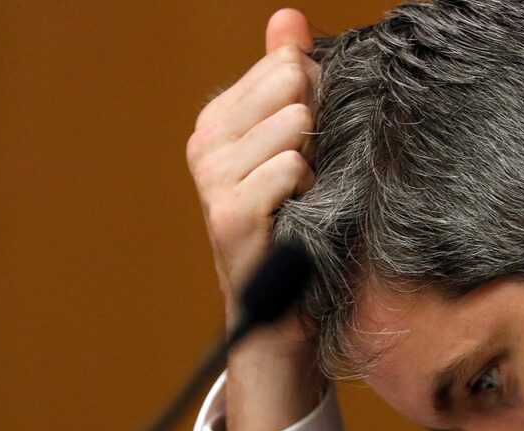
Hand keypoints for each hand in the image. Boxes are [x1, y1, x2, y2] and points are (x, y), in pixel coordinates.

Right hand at [187, 9, 324, 430]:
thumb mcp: (295, 145)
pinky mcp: (229, 215)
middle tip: (314, 172)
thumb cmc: (298, 223)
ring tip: (306, 197)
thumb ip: (286, 76)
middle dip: (317, 125)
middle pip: (289, 84)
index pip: (284, 65)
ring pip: (293, 124)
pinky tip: (301, 216)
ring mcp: (212, 178)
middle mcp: (206, 142)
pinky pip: (290, 168)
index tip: (315, 141)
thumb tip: (288, 17)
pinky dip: (310, 191)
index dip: (317, 100)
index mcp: (220, 120)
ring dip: (317, 163)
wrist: (285, 308)